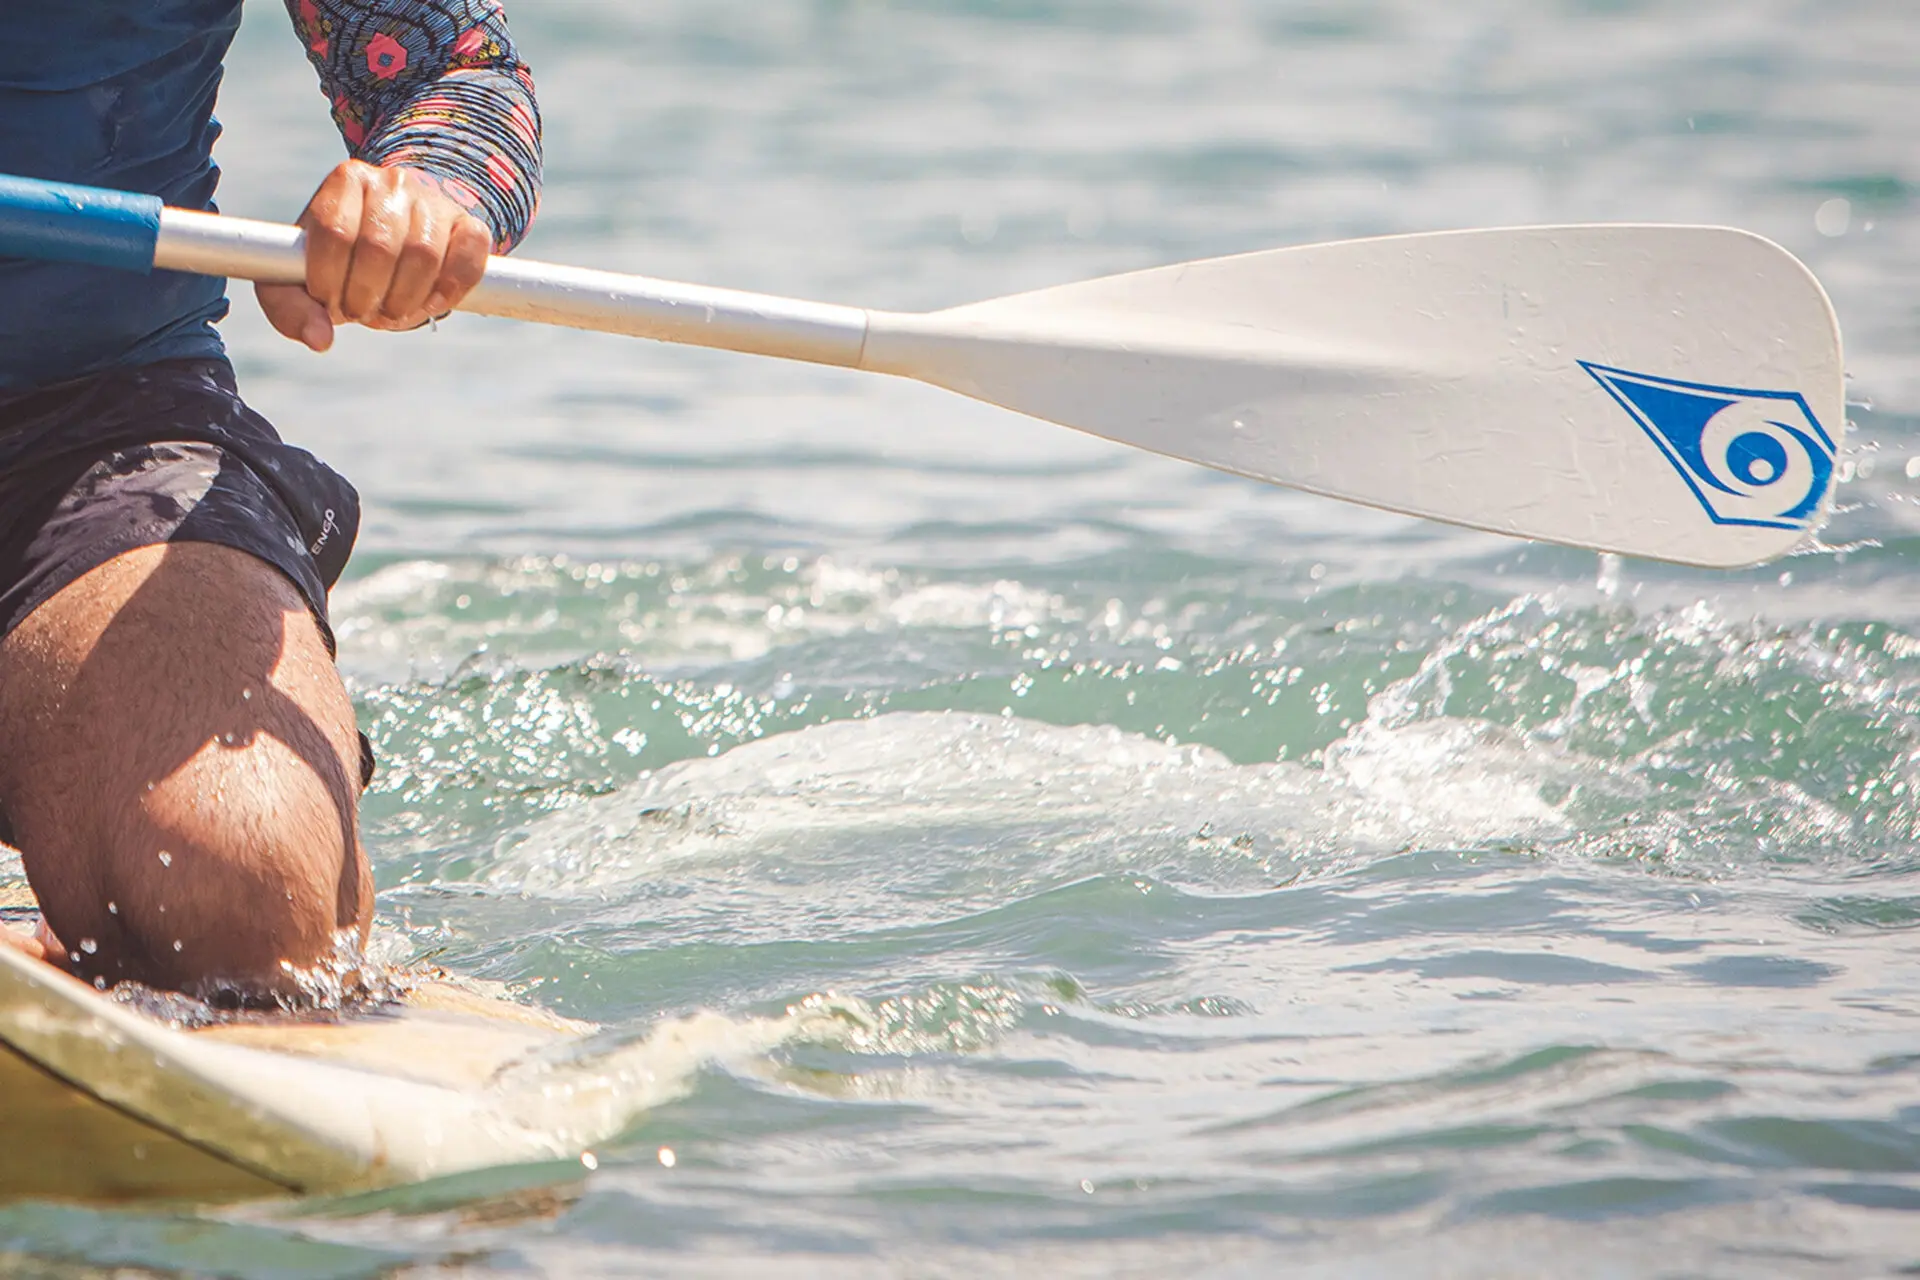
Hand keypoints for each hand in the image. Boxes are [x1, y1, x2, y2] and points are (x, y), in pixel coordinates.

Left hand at [256, 159, 493, 352]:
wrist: (397, 236)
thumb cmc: (341, 261)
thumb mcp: (302, 277)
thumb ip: (291, 308)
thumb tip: (319, 339)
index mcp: (346, 181)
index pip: (335, 231)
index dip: (330, 280)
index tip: (330, 302)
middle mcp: (392, 181)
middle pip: (379, 246)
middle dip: (366, 295)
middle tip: (362, 313)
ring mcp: (434, 201)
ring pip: (424, 254)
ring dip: (405, 300)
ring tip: (392, 312)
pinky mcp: (468, 225)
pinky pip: (467, 258)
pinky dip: (449, 291)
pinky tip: (430, 305)